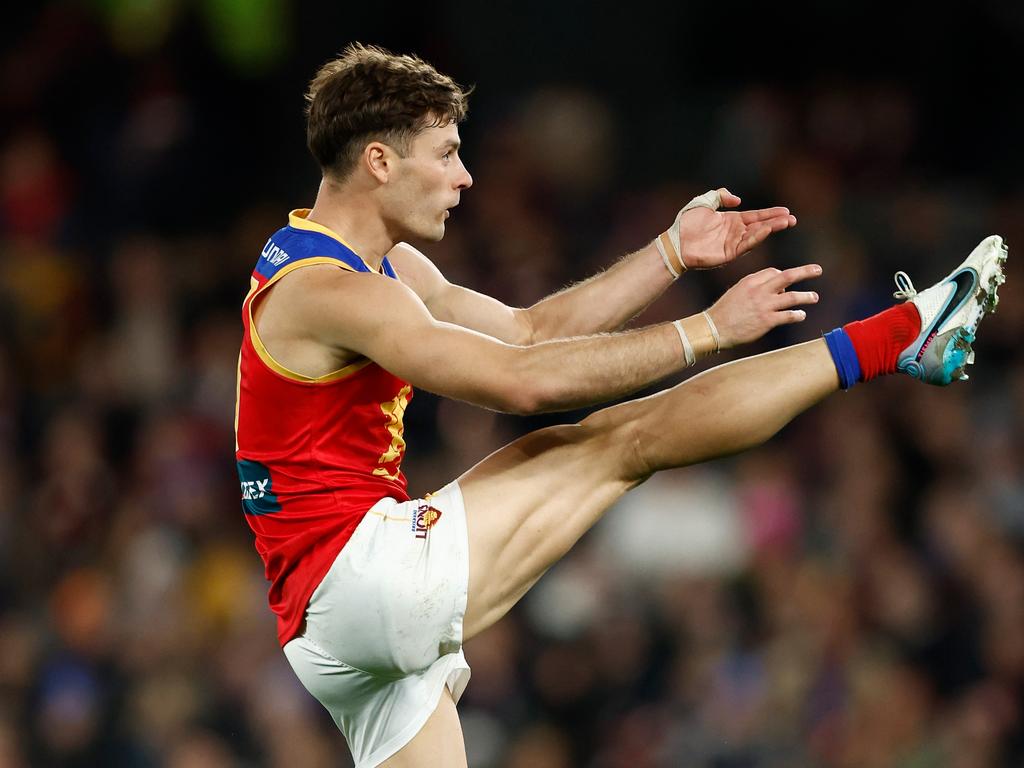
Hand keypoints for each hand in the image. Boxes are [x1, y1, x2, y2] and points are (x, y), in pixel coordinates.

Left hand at [676, 188, 796, 269]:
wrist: (675, 242)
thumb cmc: (686, 224)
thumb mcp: (704, 202)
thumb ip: (721, 196)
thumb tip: (738, 199)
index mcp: (732, 220)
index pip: (756, 216)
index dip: (770, 214)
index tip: (786, 211)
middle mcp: (735, 232)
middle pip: (760, 226)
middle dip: (777, 222)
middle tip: (792, 219)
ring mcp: (733, 243)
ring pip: (756, 235)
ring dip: (771, 229)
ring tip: (785, 223)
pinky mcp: (729, 253)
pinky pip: (746, 244)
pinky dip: (757, 237)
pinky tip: (766, 230)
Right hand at [706, 264, 820, 348]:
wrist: (714, 328)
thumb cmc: (724, 312)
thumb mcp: (737, 292)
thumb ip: (755, 288)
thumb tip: (776, 290)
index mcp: (750, 281)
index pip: (773, 272)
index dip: (782, 276)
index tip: (785, 284)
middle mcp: (759, 290)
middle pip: (787, 277)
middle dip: (805, 272)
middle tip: (818, 270)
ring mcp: (764, 306)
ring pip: (792, 297)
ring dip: (806, 296)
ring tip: (814, 297)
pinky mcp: (767, 321)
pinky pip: (788, 316)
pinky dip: (797, 315)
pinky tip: (801, 315)